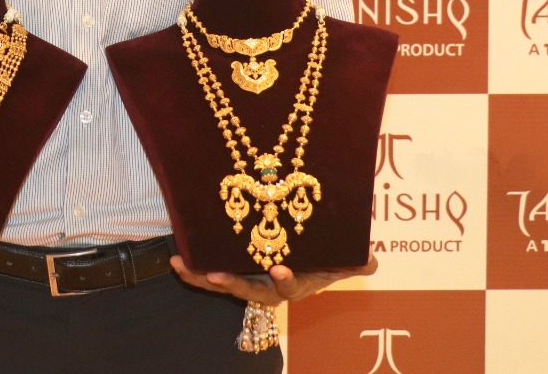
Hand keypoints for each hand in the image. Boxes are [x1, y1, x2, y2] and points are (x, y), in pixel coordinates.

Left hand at [170, 253, 376, 304]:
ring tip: (180, 265)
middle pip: (250, 290)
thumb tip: (372, 259)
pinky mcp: (232, 270)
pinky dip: (193, 270)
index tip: (278, 269)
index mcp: (296, 283)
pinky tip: (176, 260)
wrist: (305, 257)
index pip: (290, 286)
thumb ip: (356, 259)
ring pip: (225, 283)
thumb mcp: (341, 258)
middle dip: (232, 284)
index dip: (285, 279)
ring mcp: (249, 280)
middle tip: (216, 277)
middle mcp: (269, 286)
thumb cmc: (324, 256)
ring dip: (201, 277)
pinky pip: (210, 273)